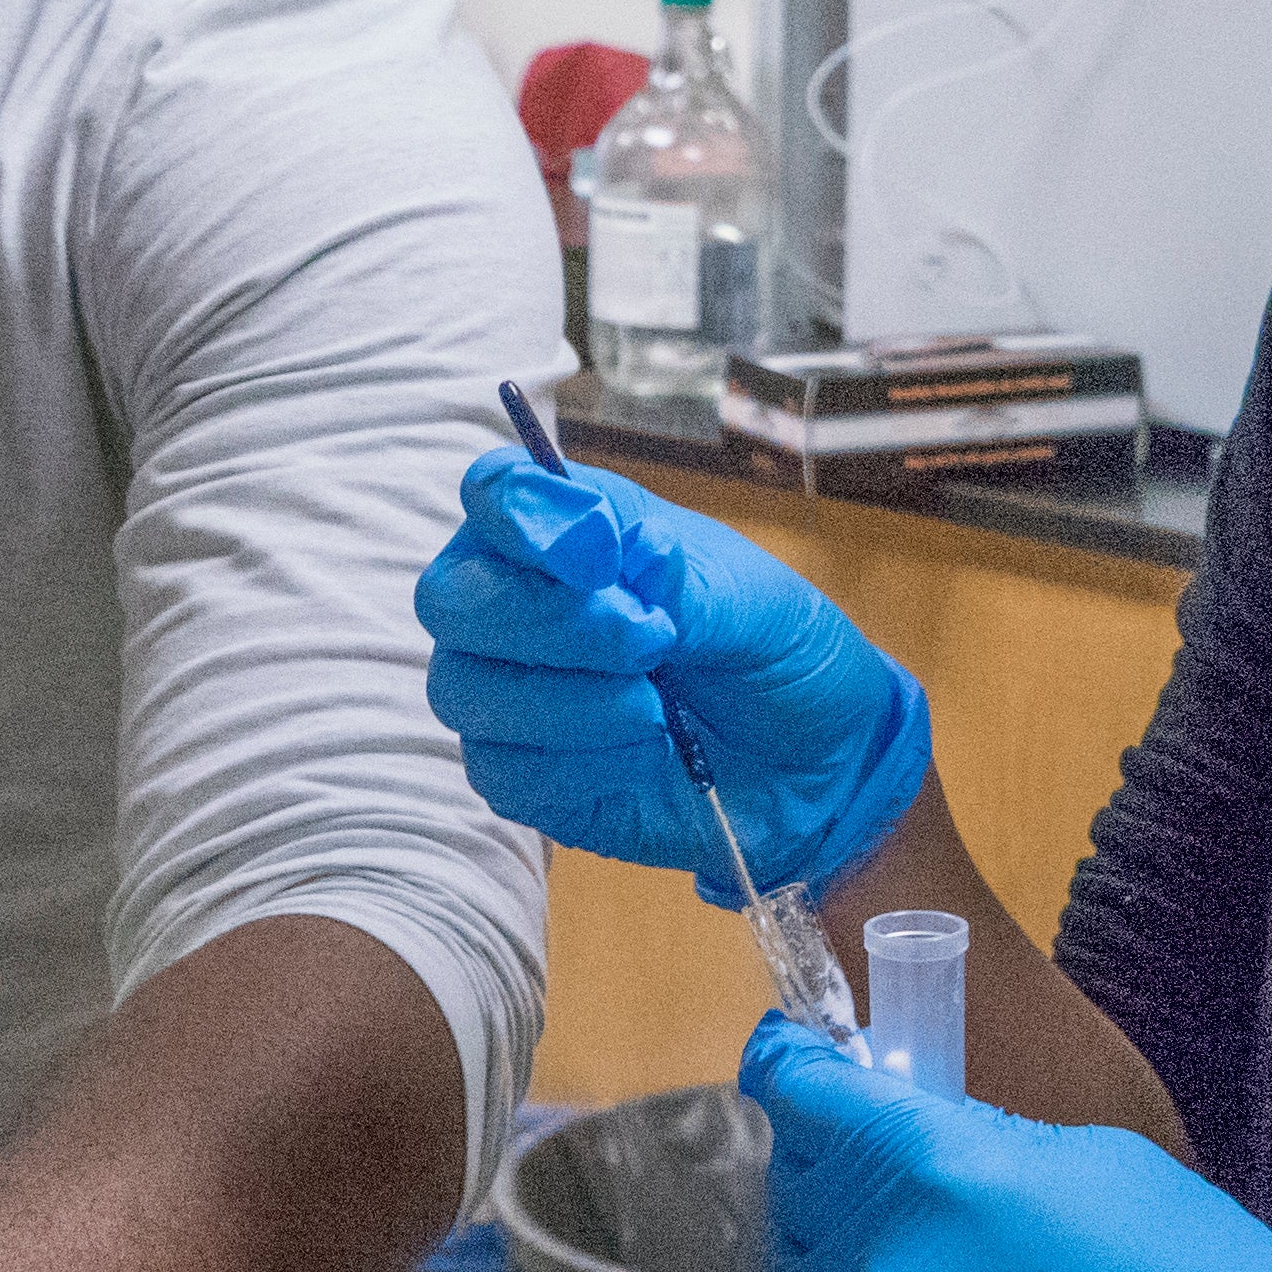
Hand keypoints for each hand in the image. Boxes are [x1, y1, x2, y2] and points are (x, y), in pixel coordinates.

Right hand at [410, 453, 931, 901]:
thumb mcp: (749, 597)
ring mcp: (509, 695)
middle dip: (552, 624)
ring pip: (466, 691)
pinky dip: (583, 767)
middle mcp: (518, 606)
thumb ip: (663, 567)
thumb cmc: (778, 655)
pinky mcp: (522, 777)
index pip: (493, 494)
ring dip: (574, 703)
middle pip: (450, 598)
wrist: (820, 766)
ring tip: (659, 710)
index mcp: (569, 533)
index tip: (602, 555)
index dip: (526, 520)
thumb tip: (580, 534)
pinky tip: (642, 757)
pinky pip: (503, 772)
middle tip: (652, 640)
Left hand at [744, 1014, 1271, 1271]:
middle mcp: (883, 1264)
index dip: (792, 1068)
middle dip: (824, 1160)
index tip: (791, 1058)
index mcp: (933, 1173)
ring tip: (890, 1241)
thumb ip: (980, 1145)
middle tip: (860, 1151)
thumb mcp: (1087, 1159)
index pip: (810, 1098)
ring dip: (837, 1253)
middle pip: (803, 1190)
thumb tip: (921, 1144)